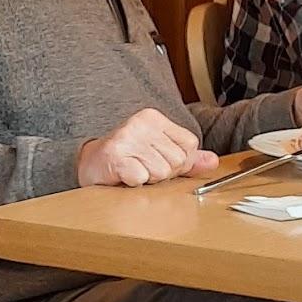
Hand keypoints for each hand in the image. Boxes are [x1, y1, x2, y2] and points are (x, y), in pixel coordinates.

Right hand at [78, 108, 217, 187]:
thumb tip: (213, 162)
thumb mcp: (159, 151)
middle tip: (143, 167)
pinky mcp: (114, 156)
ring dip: (148, 179)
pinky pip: (141, 178)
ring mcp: (127, 138)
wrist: (87, 163)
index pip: (190, 145)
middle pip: (177, 160)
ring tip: (134, 171)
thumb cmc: (127, 158)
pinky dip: (134, 183)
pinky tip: (124, 176)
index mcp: (155, 118)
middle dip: (163, 172)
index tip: (160, 160)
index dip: (180, 161)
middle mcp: (141, 123)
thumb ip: (188, 157)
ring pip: (161, 171)